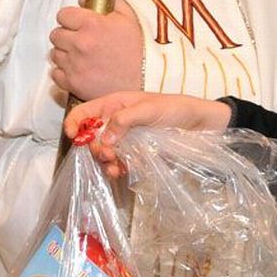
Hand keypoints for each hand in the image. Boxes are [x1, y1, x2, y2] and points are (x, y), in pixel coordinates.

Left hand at [49, 0, 143, 100]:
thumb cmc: (139, 53)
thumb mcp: (129, 19)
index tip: (76, 23)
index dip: (70, 18)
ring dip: (65, 54)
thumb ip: (109, 2)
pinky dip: (63, 72)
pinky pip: (55, 73)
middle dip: (66, 35)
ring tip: (81, 56)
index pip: (63, 15)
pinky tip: (78, 69)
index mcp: (92, 25)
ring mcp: (75, 64)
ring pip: (55, 54)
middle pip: (55, 34)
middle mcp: (80, 44)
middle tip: (80, 40)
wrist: (145, 82)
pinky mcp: (73, 83)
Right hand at [64, 91, 231, 177]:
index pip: (85, 112)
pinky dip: (114, 169)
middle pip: (90, 136)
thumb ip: (125, 120)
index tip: (72, 136)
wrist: (204, 126)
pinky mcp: (136, 155)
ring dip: (103, 160)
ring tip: (113, 166)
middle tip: (105, 154)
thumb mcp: (149, 109)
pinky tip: (120, 172)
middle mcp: (115, 122)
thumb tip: (104, 138)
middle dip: (92, 146)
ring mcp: (125, 140)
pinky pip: (117, 163)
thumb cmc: (177, 110)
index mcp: (115, 105)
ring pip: (102, 152)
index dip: (74, 122)